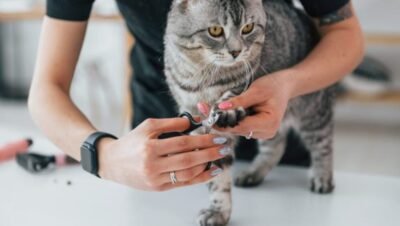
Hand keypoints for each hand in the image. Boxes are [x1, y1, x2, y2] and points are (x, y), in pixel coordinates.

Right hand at [97, 118, 228, 190]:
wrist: (112, 162)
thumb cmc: (132, 141)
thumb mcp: (148, 126)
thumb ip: (172, 123)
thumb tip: (195, 121)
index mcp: (150, 147)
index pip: (183, 143)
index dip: (203, 139)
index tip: (218, 136)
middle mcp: (153, 165)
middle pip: (188, 159)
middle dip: (210, 153)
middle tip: (225, 147)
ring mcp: (155, 179)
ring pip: (187, 174)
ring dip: (207, 166)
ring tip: (219, 158)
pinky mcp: (158, 188)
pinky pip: (183, 184)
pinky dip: (199, 178)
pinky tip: (210, 172)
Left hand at [198, 70, 292, 139]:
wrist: (286, 85)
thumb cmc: (273, 85)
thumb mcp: (256, 90)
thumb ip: (239, 101)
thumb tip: (221, 108)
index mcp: (268, 123)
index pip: (239, 126)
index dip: (221, 121)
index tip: (205, 113)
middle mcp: (265, 132)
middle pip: (236, 130)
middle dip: (219, 120)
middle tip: (202, 108)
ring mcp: (262, 133)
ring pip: (236, 129)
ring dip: (223, 120)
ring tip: (207, 108)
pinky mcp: (257, 130)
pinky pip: (239, 127)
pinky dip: (230, 119)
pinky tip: (220, 111)